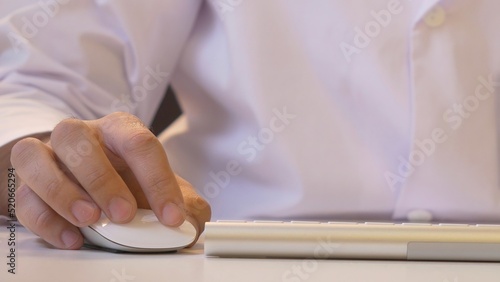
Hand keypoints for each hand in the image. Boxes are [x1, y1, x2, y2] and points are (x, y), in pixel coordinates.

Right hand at [10, 112, 210, 248]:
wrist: (97, 183)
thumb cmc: (131, 180)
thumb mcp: (163, 188)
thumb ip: (184, 202)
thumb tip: (191, 222)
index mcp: (119, 129)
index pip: (139, 142)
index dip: (158, 180)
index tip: (172, 216)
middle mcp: (81, 135)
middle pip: (76, 137)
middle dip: (101, 178)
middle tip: (123, 214)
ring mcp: (49, 157)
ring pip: (34, 156)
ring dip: (61, 191)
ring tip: (90, 220)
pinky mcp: (29, 185)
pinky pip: (24, 197)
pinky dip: (46, 220)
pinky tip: (73, 238)